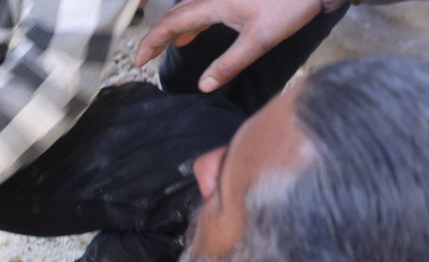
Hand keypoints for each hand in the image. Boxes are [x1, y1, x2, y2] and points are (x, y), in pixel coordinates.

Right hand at [134, 0, 322, 91]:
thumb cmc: (290, 5)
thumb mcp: (260, 40)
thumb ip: (230, 63)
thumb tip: (204, 86)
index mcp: (214, 4)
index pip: (171, 23)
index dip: (151, 42)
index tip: (137, 60)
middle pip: (175, 14)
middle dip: (157, 35)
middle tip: (145, 56)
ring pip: (188, 9)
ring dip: (174, 28)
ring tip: (167, 46)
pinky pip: (202, 7)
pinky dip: (191, 21)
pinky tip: (194, 31)